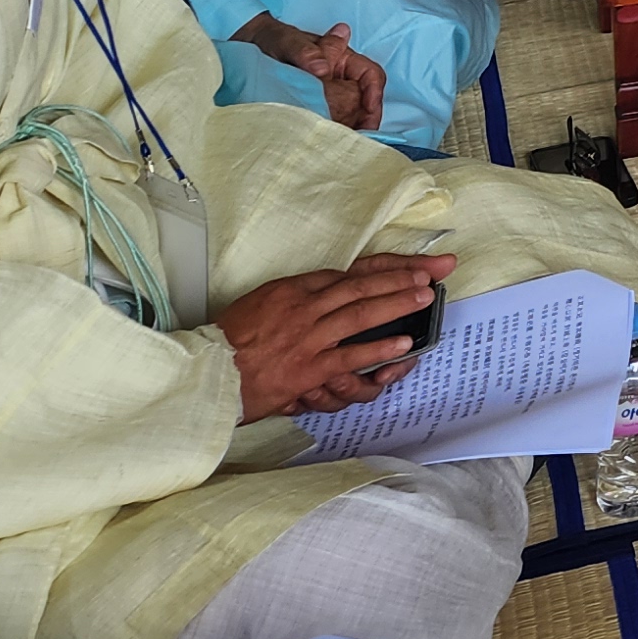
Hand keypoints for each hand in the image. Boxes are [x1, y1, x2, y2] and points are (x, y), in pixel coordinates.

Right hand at [221, 251, 454, 420]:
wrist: (205, 373)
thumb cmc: (228, 342)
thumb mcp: (261, 305)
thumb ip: (296, 299)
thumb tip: (329, 295)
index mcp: (292, 289)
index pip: (348, 273)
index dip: (384, 268)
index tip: (411, 265)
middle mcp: (302, 307)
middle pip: (359, 285)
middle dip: (400, 277)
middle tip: (431, 273)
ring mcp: (306, 337)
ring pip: (359, 313)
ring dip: (396, 303)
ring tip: (424, 298)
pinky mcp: (306, 368)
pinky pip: (348, 356)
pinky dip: (377, 349)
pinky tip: (401, 345)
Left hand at [240, 17, 384, 133]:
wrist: (248, 49)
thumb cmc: (273, 40)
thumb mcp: (288, 42)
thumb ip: (306, 52)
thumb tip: (322, 68)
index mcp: (343, 58)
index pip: (371, 75)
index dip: (374, 92)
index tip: (368, 109)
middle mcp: (341, 77)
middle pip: (365, 100)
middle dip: (365, 118)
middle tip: (359, 136)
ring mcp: (329, 95)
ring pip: (351, 114)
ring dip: (351, 128)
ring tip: (342, 143)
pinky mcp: (315, 109)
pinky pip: (332, 122)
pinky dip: (334, 132)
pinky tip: (327, 143)